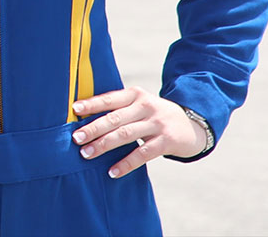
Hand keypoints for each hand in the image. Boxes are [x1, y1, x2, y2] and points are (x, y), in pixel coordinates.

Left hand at [72, 86, 205, 176]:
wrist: (193, 125)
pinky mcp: (166, 141)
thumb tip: (84, 119)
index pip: (110, 98)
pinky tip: (112, 171)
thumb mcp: (140, 104)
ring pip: (125, 135)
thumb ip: (119, 108)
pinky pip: (142, 154)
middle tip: (76, 138)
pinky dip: (126, 164)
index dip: (92, 104)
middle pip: (115, 118)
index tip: (74, 109)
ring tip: (87, 154)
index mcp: (135, 95)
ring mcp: (157, 124)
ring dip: (104, 145)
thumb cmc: (155, 115)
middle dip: (93, 128)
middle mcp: (146, 107)